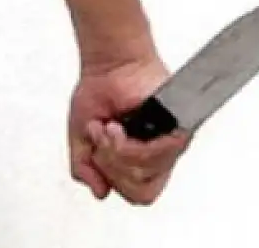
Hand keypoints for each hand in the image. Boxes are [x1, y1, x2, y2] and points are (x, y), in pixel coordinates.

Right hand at [67, 56, 189, 204]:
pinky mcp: (177, 130)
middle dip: (112, 168)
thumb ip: (85, 168)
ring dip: (116, 152)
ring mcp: (169, 144)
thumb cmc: (100, 91)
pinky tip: (119, 127)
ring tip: (110, 127)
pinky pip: (154, 157)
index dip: (114, 181)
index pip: (137, 194)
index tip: (99, 154)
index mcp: (141, 158)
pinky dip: (128, 145)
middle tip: (104, 140)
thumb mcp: (81, 137)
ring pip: (145, 175)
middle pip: (141, 193)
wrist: (109, 64)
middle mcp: (158, 154)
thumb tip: (100, 192)